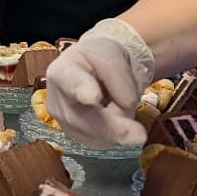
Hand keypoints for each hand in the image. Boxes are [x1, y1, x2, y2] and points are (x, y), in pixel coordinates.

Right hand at [45, 18, 155, 147]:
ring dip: (118, 126)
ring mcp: (65, 123)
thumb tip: (126, 103)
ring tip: (123, 107)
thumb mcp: (113, 54)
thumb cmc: (100, 59)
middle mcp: (56, 101)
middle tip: (140, 136)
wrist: (96, 69)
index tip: (93, 97)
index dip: (82, 90)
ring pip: (97, 135)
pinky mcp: (79, 138)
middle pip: (83, 120)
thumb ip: (118, 76)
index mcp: (62, 71)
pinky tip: (116, 119)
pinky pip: (103, 141)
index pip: (71, 82)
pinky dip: (116, 133)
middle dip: (112, 128)